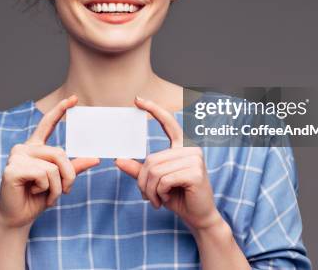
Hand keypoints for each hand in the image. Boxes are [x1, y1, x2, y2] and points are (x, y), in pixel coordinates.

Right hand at [0, 95, 99, 230]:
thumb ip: (75, 168)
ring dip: (56, 187)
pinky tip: (33, 192)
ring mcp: (16, 157)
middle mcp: (24, 148)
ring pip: (53, 167)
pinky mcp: (12, 169)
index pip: (47, 124)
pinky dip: (45, 189)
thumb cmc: (36, 198)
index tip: (74, 98)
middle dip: (68, 176)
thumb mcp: (60, 182)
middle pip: (59, 153)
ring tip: (46, 195)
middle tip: (65, 191)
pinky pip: (43, 175)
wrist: (18, 218)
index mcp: (34, 147)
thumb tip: (96, 158)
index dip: (60, 110)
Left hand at [114, 96, 222, 231]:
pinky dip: (160, 193)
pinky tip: (167, 198)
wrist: (198, 217)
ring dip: (151, 190)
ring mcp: (195, 159)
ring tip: (158, 199)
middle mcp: (191, 149)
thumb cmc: (178, 197)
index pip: (168, 123)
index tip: (137, 99)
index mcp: (182, 146)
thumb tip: (118, 159)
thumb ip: (138, 170)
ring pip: (156, 171)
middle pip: (151, 160)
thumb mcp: (155, 183)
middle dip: (144, 182)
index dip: (154, 109)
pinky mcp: (195, 173)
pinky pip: (164, 180)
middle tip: (148, 197)